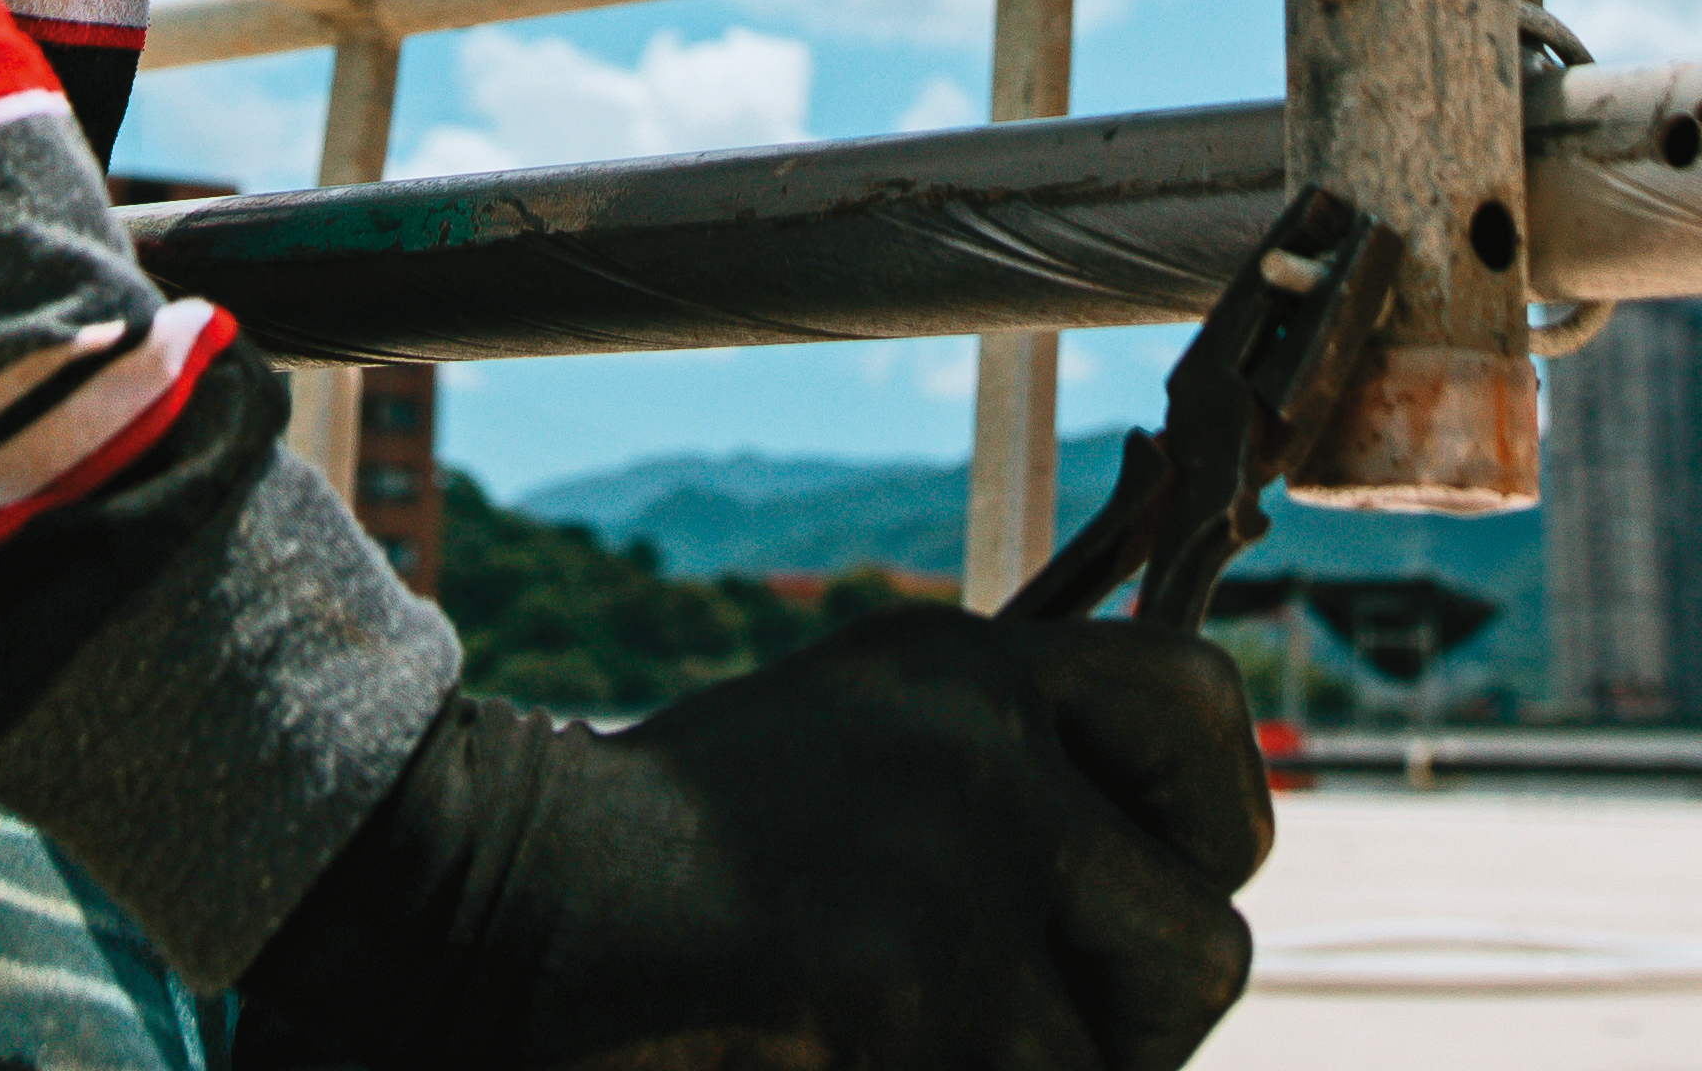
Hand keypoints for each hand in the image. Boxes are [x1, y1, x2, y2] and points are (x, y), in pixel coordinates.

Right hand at [240, 605, 1271, 1070]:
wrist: (486, 905)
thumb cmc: (672, 856)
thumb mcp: (856, 742)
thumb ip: (1009, 774)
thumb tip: (1184, 861)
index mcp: (966, 670)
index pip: (1201, 708)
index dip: (1215, 817)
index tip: (1169, 875)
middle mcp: (981, 758)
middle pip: (1203, 939)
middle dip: (1140, 1021)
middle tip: (1030, 1030)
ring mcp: (949, 892)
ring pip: (1123, 1065)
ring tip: (921, 1038)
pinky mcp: (913, 1007)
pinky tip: (852, 1054)